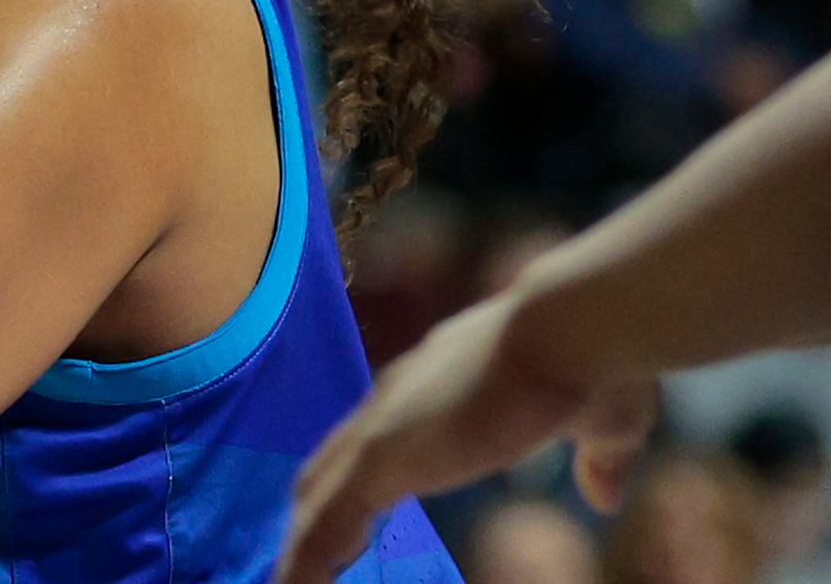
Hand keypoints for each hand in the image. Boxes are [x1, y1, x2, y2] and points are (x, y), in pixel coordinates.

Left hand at [278, 295, 657, 583]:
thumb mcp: (602, 424)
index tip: (351, 513)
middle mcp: (394, 404)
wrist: (568, 330)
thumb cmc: (588, 367)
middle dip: (314, 512)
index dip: (358, 478)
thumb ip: (597, 459)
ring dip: (302, 543)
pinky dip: (306, 557)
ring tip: (286, 582)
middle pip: (329, 466)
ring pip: (319, 495)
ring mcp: (382, 429)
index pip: (375, 441)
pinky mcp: (382, 456)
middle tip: (304, 555)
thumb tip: (601, 497)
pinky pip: (328, 520)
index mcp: (434, 390)